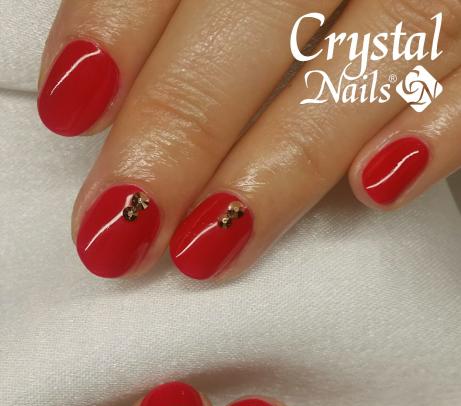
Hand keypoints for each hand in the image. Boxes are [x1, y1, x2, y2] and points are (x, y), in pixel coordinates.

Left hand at [37, 1, 460, 280]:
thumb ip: (197, 6)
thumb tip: (101, 83)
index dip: (117, 23)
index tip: (72, 107)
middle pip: (263, 6)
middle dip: (181, 122)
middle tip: (125, 225)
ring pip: (371, 53)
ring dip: (283, 160)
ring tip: (210, 245)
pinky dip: (439, 133)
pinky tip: (374, 190)